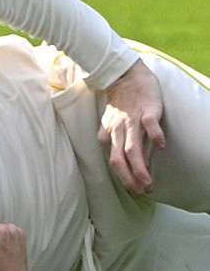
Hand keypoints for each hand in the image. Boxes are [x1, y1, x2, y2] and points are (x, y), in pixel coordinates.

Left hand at [97, 60, 165, 195]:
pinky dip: (154, 135)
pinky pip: (150, 124)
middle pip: (119, 159)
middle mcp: (118, 130)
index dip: (123, 178)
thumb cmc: (121, 105)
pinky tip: (161, 146)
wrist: (125, 77)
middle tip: (141, 193)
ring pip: (132, 147)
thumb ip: (118, 144)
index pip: (113, 162)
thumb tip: (130, 164)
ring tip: (148, 182)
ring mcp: (132, 120)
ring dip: (140, 166)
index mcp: (108, 135)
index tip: (135, 192)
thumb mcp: (112, 126)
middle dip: (129, 179)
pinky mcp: (147, 109)